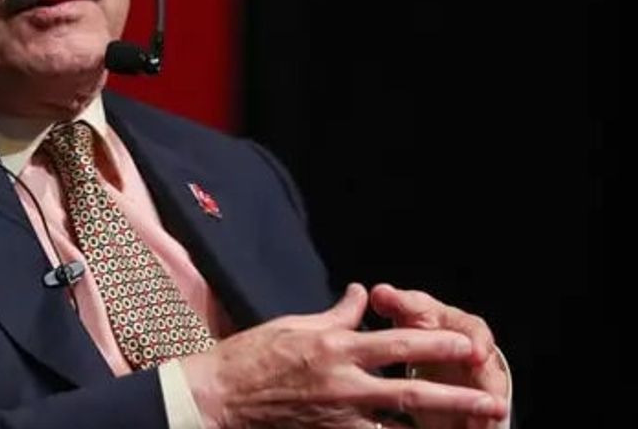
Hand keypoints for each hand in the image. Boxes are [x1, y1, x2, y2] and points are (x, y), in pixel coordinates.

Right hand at [181, 284, 508, 428]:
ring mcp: (337, 416)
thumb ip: (335, 315)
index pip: (396, 344)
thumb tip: (362, 294)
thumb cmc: (251, 355)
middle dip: (455, 397)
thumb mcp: (293, 324)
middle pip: (411, 393)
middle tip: (492, 401)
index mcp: (334, 347)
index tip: (467, 343)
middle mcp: (342, 383)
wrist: (218, 397)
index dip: (436, 343)